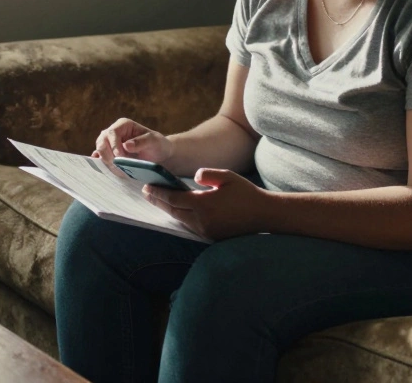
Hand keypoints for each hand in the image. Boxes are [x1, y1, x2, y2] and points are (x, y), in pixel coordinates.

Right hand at [93, 118, 174, 176]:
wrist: (159, 156)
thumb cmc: (157, 145)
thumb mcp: (154, 141)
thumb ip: (141, 142)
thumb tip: (126, 145)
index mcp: (124, 125)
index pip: (111, 133)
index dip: (113, 145)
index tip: (120, 156)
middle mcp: (114, 133)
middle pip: (101, 141)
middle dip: (107, 154)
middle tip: (117, 165)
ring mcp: (110, 144)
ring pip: (100, 151)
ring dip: (106, 161)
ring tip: (119, 169)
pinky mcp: (110, 155)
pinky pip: (101, 158)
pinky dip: (103, 164)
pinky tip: (110, 169)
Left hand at [142, 169, 267, 239]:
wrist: (264, 215)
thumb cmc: (246, 193)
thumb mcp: (228, 177)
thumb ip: (208, 174)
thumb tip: (195, 177)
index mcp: (204, 205)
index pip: (174, 199)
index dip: (158, 193)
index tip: (147, 187)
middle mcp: (202, 221)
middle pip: (173, 211)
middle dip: (158, 202)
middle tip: (146, 193)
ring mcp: (206, 231)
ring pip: (181, 219)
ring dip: (168, 210)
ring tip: (158, 200)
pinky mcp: (211, 236)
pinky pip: (190, 225)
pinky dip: (181, 216)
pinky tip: (177, 210)